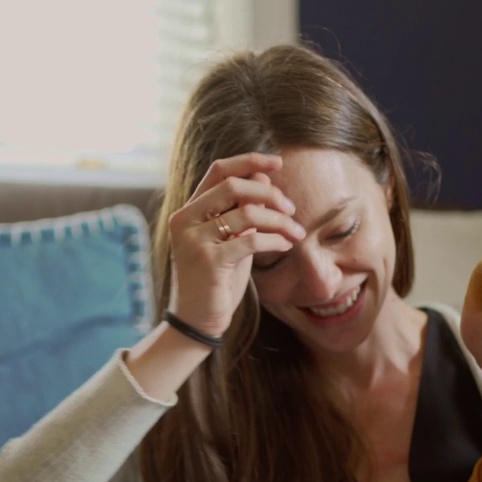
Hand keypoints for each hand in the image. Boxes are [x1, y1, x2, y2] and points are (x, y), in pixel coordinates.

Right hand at [166, 153, 305, 337]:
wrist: (196, 321)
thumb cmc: (216, 281)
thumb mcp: (231, 240)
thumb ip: (243, 210)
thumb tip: (263, 175)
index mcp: (188, 211)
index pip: (218, 170)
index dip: (249, 161)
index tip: (277, 162)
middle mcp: (185, 220)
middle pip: (233, 186)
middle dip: (269, 193)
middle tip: (291, 208)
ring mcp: (194, 240)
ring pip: (247, 213)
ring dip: (279, 221)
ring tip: (296, 233)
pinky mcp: (208, 261)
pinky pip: (251, 239)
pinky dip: (275, 240)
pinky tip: (286, 246)